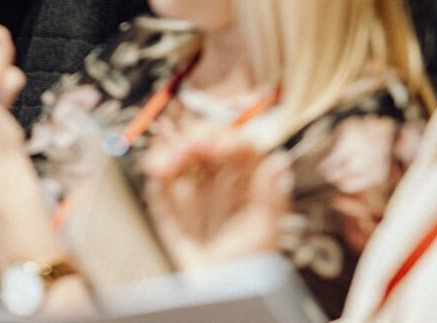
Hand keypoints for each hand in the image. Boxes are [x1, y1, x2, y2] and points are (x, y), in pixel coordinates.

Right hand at [143, 125, 291, 269]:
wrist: (217, 297)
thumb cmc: (248, 270)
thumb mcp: (263, 234)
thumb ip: (270, 197)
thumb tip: (280, 161)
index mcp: (251, 181)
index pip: (241, 147)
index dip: (228, 140)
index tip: (215, 146)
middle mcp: (223, 178)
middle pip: (209, 141)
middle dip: (195, 139)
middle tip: (185, 149)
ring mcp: (197, 187)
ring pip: (184, 152)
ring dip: (172, 150)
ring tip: (163, 164)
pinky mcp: (171, 200)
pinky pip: (163, 175)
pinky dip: (157, 165)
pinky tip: (156, 168)